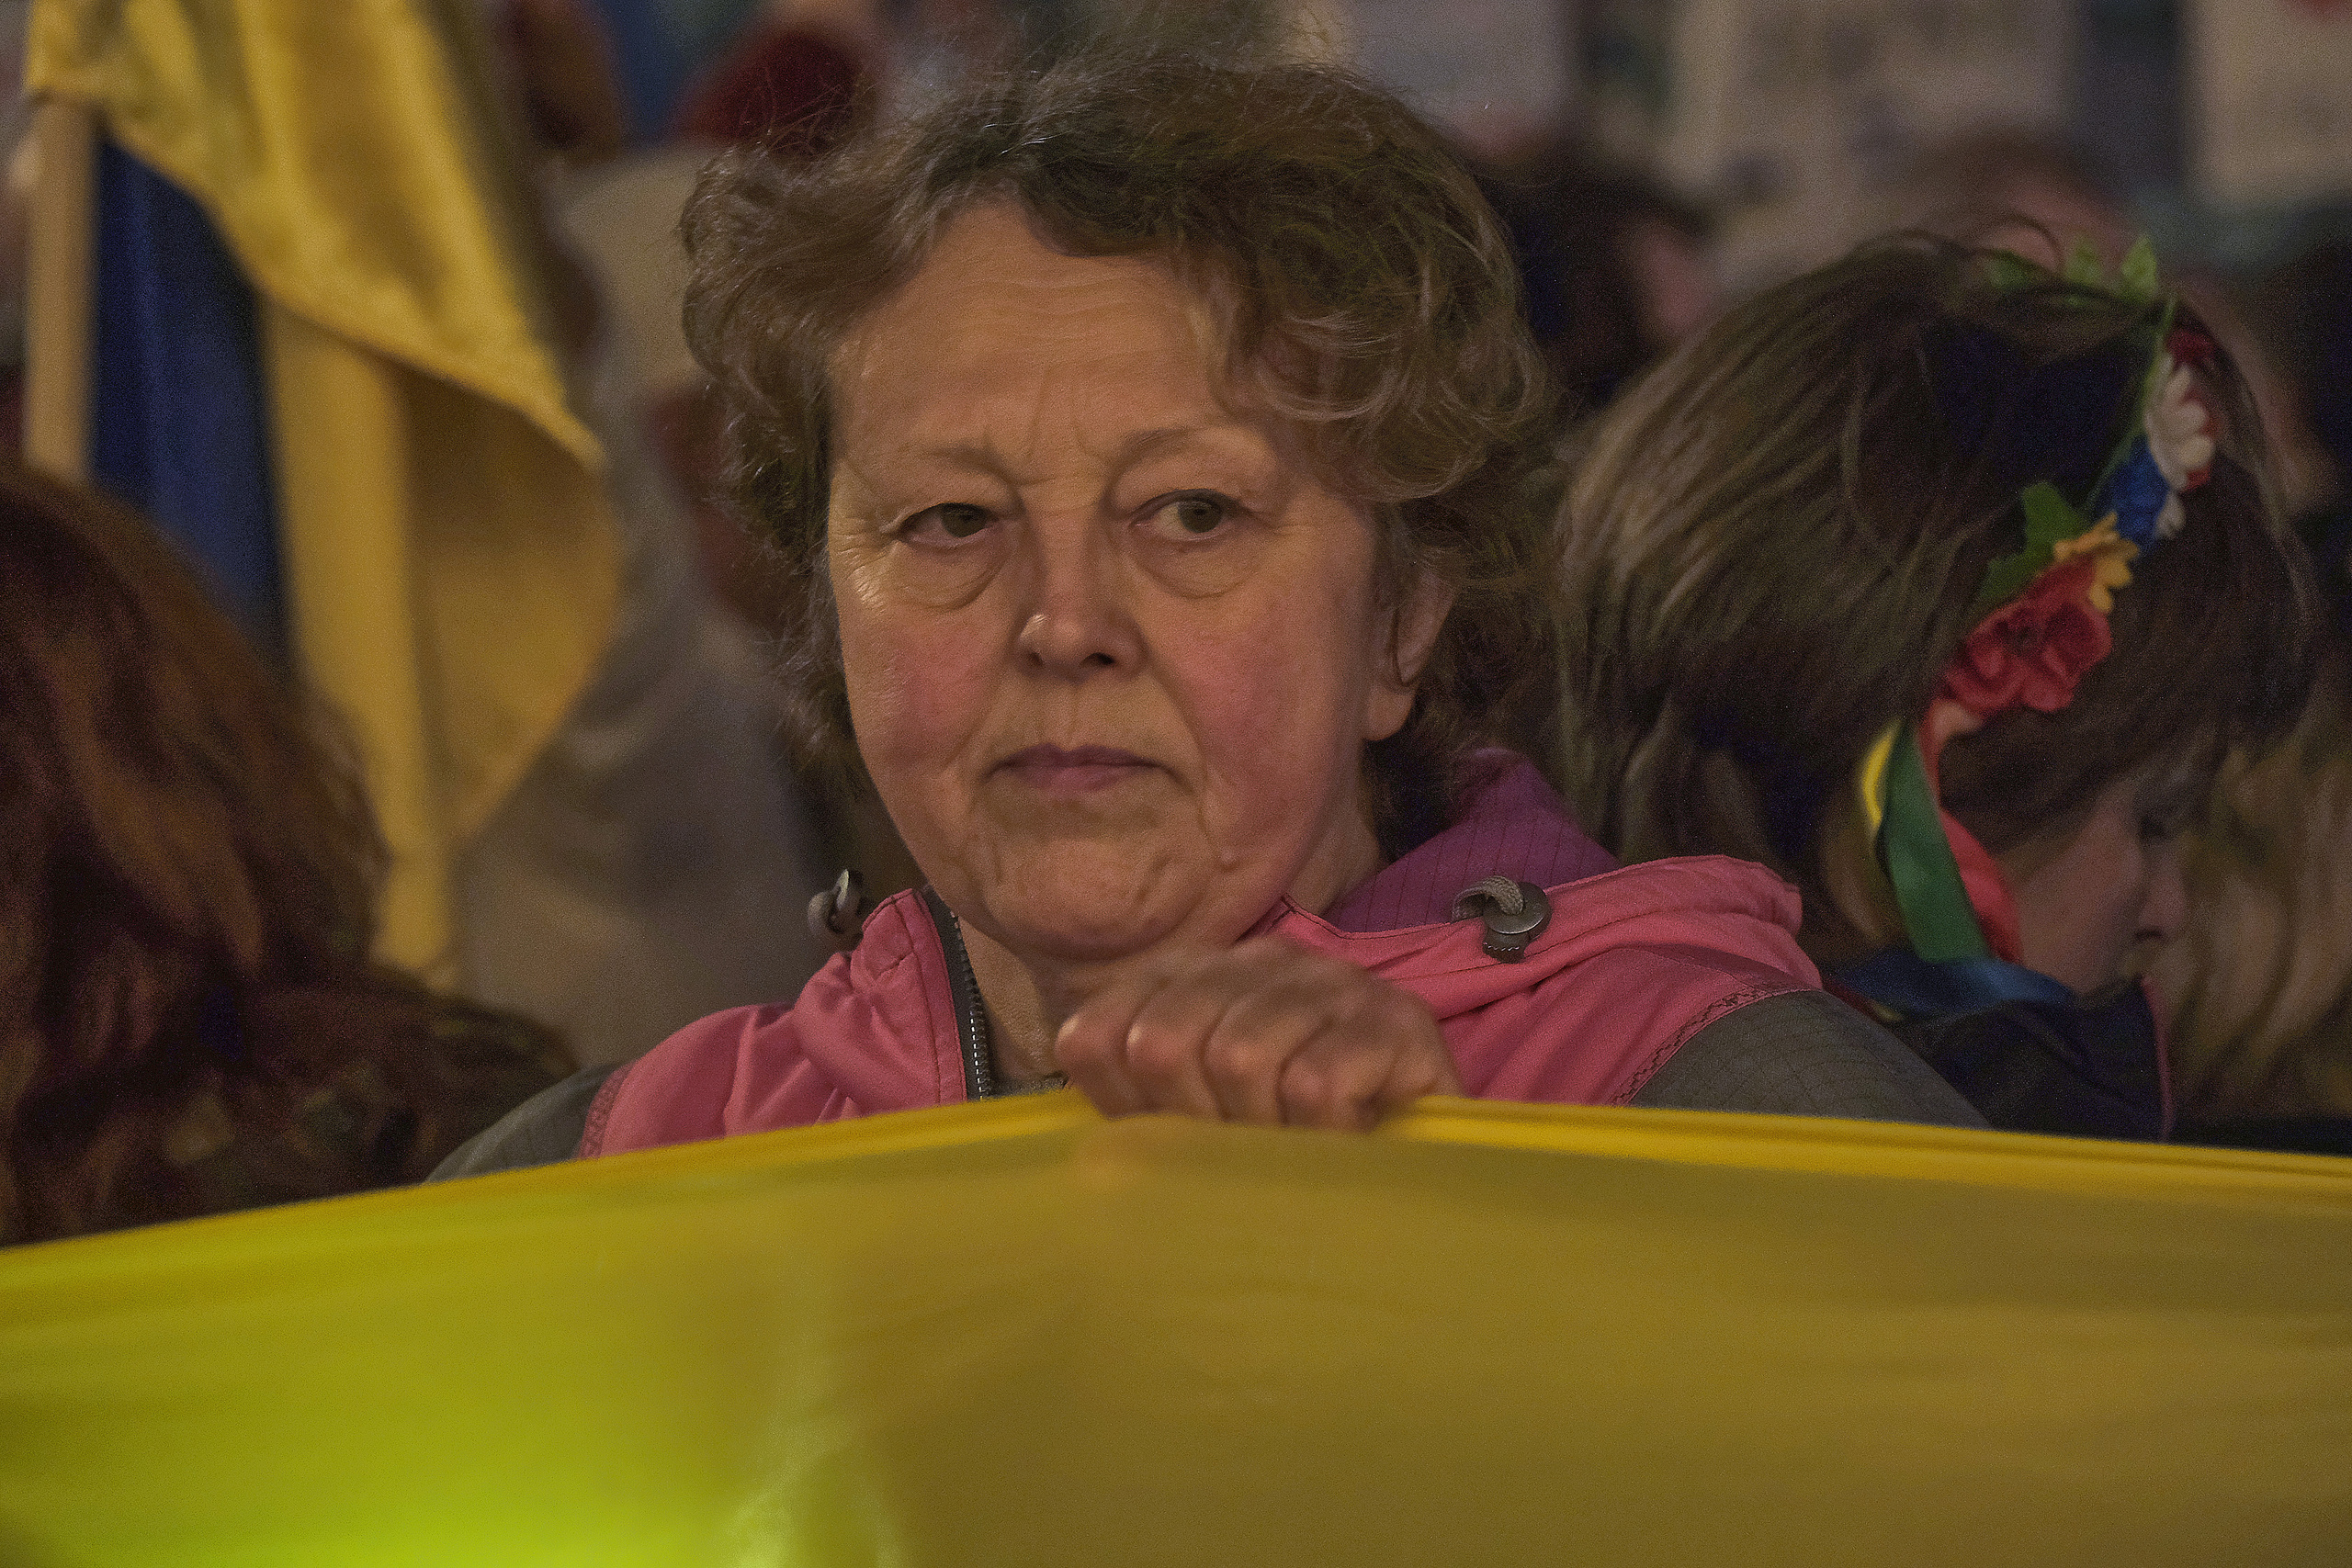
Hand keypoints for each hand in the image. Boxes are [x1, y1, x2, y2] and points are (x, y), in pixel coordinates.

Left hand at [1053, 938, 1459, 1130]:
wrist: (1432, 1157)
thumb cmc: (1300, 1140)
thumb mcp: (1204, 1119)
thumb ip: (1137, 1104)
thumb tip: (1080, 1141)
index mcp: (1194, 975)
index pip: (1098, 1033)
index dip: (1125, 1106)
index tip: (1176, 1139)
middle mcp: (1260, 959)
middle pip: (1163, 1041)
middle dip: (1195, 1121)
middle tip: (1245, 1152)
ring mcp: (1333, 982)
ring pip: (1240, 1057)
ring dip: (1263, 1130)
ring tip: (1298, 1145)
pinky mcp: (1399, 1020)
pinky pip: (1315, 1083)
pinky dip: (1319, 1133)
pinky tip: (1344, 1137)